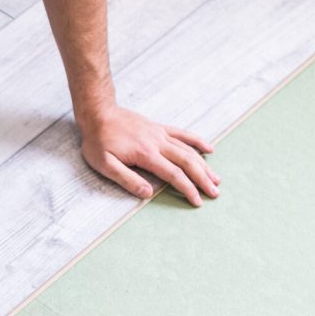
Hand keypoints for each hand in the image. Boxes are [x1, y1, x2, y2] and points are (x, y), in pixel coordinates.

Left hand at [78, 105, 219, 206]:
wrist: (98, 114)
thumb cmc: (98, 142)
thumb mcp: (105, 165)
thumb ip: (126, 179)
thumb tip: (148, 193)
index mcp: (146, 154)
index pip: (173, 174)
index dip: (187, 189)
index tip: (197, 201)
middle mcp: (158, 143)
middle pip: (187, 162)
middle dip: (202, 179)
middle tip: (215, 193)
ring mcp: (160, 134)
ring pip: (188, 150)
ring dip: (204, 165)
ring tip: (216, 179)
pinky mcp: (159, 128)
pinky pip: (183, 135)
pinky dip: (197, 142)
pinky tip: (209, 149)